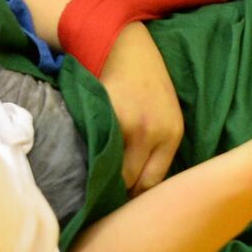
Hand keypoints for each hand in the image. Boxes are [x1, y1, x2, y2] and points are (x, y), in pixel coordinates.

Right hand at [100, 22, 183, 193]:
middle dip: (116, 193)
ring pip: (109, 168)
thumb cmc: (148, 84)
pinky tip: (80, 161)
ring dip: (98, 177)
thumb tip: (137, 192)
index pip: (152, 185)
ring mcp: (126, 122)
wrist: (126, 46)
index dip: (135, 200)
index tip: (121, 206)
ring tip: (89, 185)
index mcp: (171, 134)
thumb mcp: (166, 116)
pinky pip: (91, 147)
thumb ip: (157, 150)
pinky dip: (85, 156)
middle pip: (130, 181)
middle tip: (102, 201)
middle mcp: (152, 131)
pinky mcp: (102, 113)